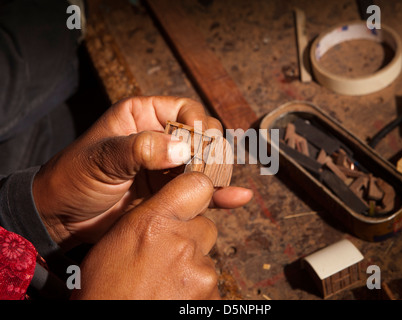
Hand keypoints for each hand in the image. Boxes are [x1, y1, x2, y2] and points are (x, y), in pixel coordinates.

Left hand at [32, 96, 252, 247]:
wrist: (60, 217)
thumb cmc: (73, 178)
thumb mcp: (101, 157)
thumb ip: (140, 149)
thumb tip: (183, 148)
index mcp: (143, 116)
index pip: (185, 110)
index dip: (199, 124)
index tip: (201, 143)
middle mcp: (160, 138)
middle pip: (202, 136)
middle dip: (212, 150)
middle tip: (209, 168)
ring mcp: (167, 167)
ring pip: (206, 164)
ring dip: (219, 172)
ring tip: (224, 183)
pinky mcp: (170, 192)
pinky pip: (200, 190)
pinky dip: (219, 195)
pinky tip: (236, 198)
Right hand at [71, 172, 220, 299]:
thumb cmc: (104, 288)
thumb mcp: (118, 238)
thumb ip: (150, 214)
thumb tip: (171, 203)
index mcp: (155, 222)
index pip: (199, 185)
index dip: (197, 193)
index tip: (192, 202)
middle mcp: (182, 242)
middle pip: (206, 225)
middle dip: (192, 235)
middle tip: (168, 253)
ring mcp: (199, 271)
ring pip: (205, 256)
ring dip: (191, 264)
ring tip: (164, 279)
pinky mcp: (210, 294)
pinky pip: (209, 282)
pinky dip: (195, 287)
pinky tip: (172, 293)